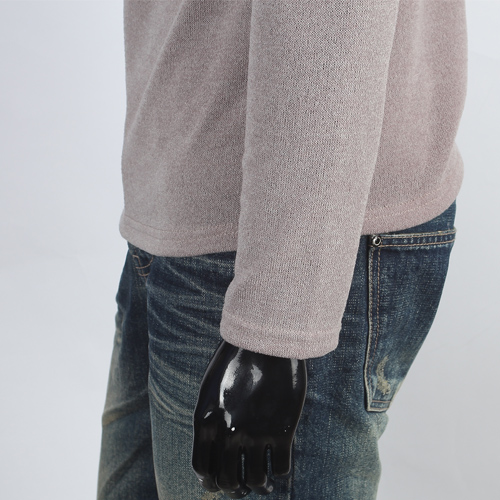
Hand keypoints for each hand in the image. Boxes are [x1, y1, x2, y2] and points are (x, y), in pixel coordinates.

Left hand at [192, 341, 306, 497]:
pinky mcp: (282, 430)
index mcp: (206, 422)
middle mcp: (227, 433)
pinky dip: (280, 473)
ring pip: (256, 481)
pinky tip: (280, 465)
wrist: (265, 339)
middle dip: (236, 489)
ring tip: (264, 483)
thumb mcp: (211, 388)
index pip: (203, 470)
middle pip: (228, 481)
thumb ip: (209, 420)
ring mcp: (255, 433)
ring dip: (260, 486)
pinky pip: (281, 468)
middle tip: (244, 487)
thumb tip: (213, 450)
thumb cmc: (236, 360)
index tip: (222, 481)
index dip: (212, 482)